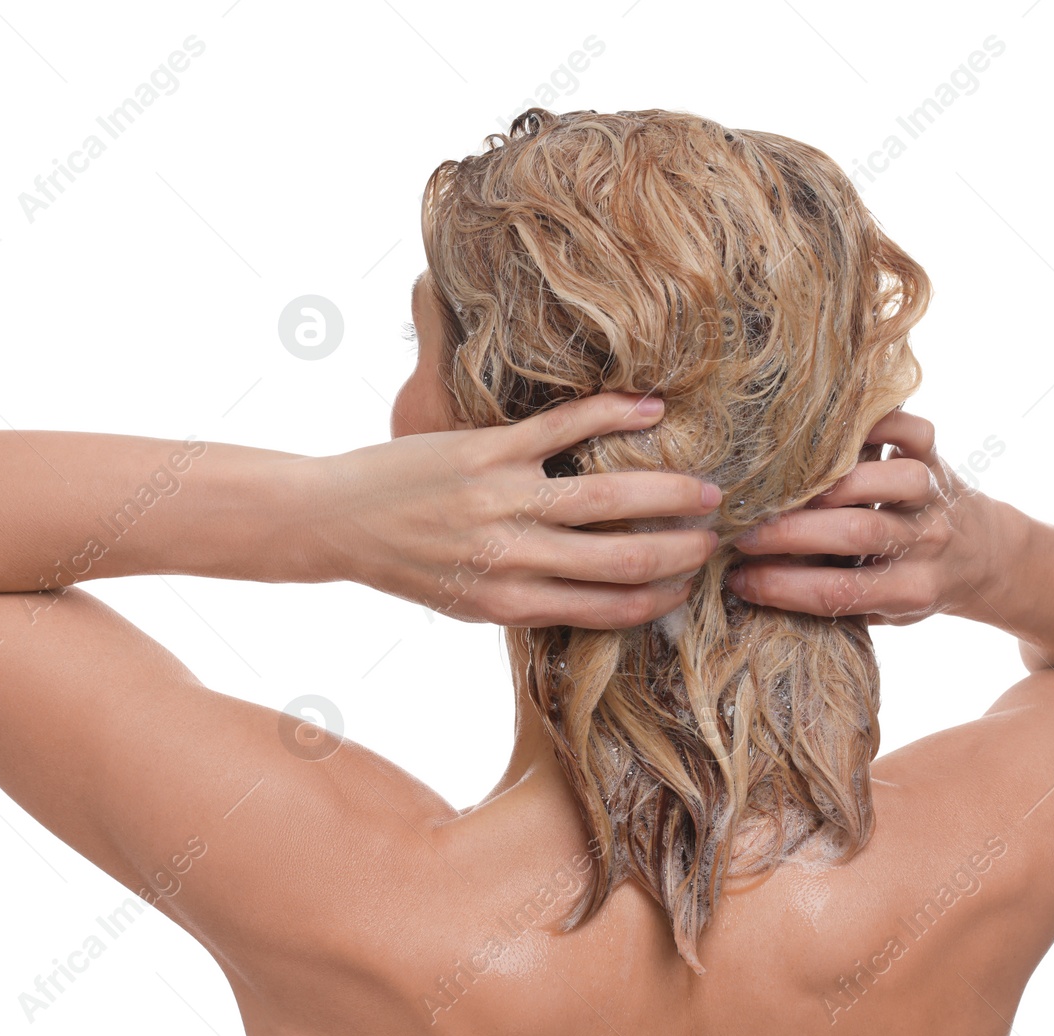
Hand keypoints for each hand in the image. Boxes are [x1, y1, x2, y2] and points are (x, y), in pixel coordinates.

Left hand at [314, 391, 722, 627]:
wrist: (337, 522)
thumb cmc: (407, 566)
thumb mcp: (469, 603)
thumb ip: (531, 600)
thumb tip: (599, 599)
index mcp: (512, 604)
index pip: (612, 607)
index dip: (663, 596)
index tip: (693, 582)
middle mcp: (513, 558)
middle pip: (625, 557)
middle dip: (683, 549)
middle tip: (716, 534)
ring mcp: (502, 501)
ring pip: (609, 498)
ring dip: (669, 491)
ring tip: (706, 488)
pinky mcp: (486, 450)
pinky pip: (565, 428)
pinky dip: (615, 414)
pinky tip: (652, 410)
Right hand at [727, 410, 1001, 625]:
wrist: (985, 556)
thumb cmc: (914, 584)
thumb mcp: (884, 612)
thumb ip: (836, 600)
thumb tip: (752, 586)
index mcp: (912, 590)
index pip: (840, 593)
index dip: (782, 588)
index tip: (738, 580)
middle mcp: (928, 542)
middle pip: (858, 533)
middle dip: (790, 533)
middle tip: (742, 534)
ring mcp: (935, 495)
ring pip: (892, 478)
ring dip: (834, 483)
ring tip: (787, 489)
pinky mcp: (937, 456)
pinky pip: (914, 430)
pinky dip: (878, 424)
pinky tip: (835, 434)